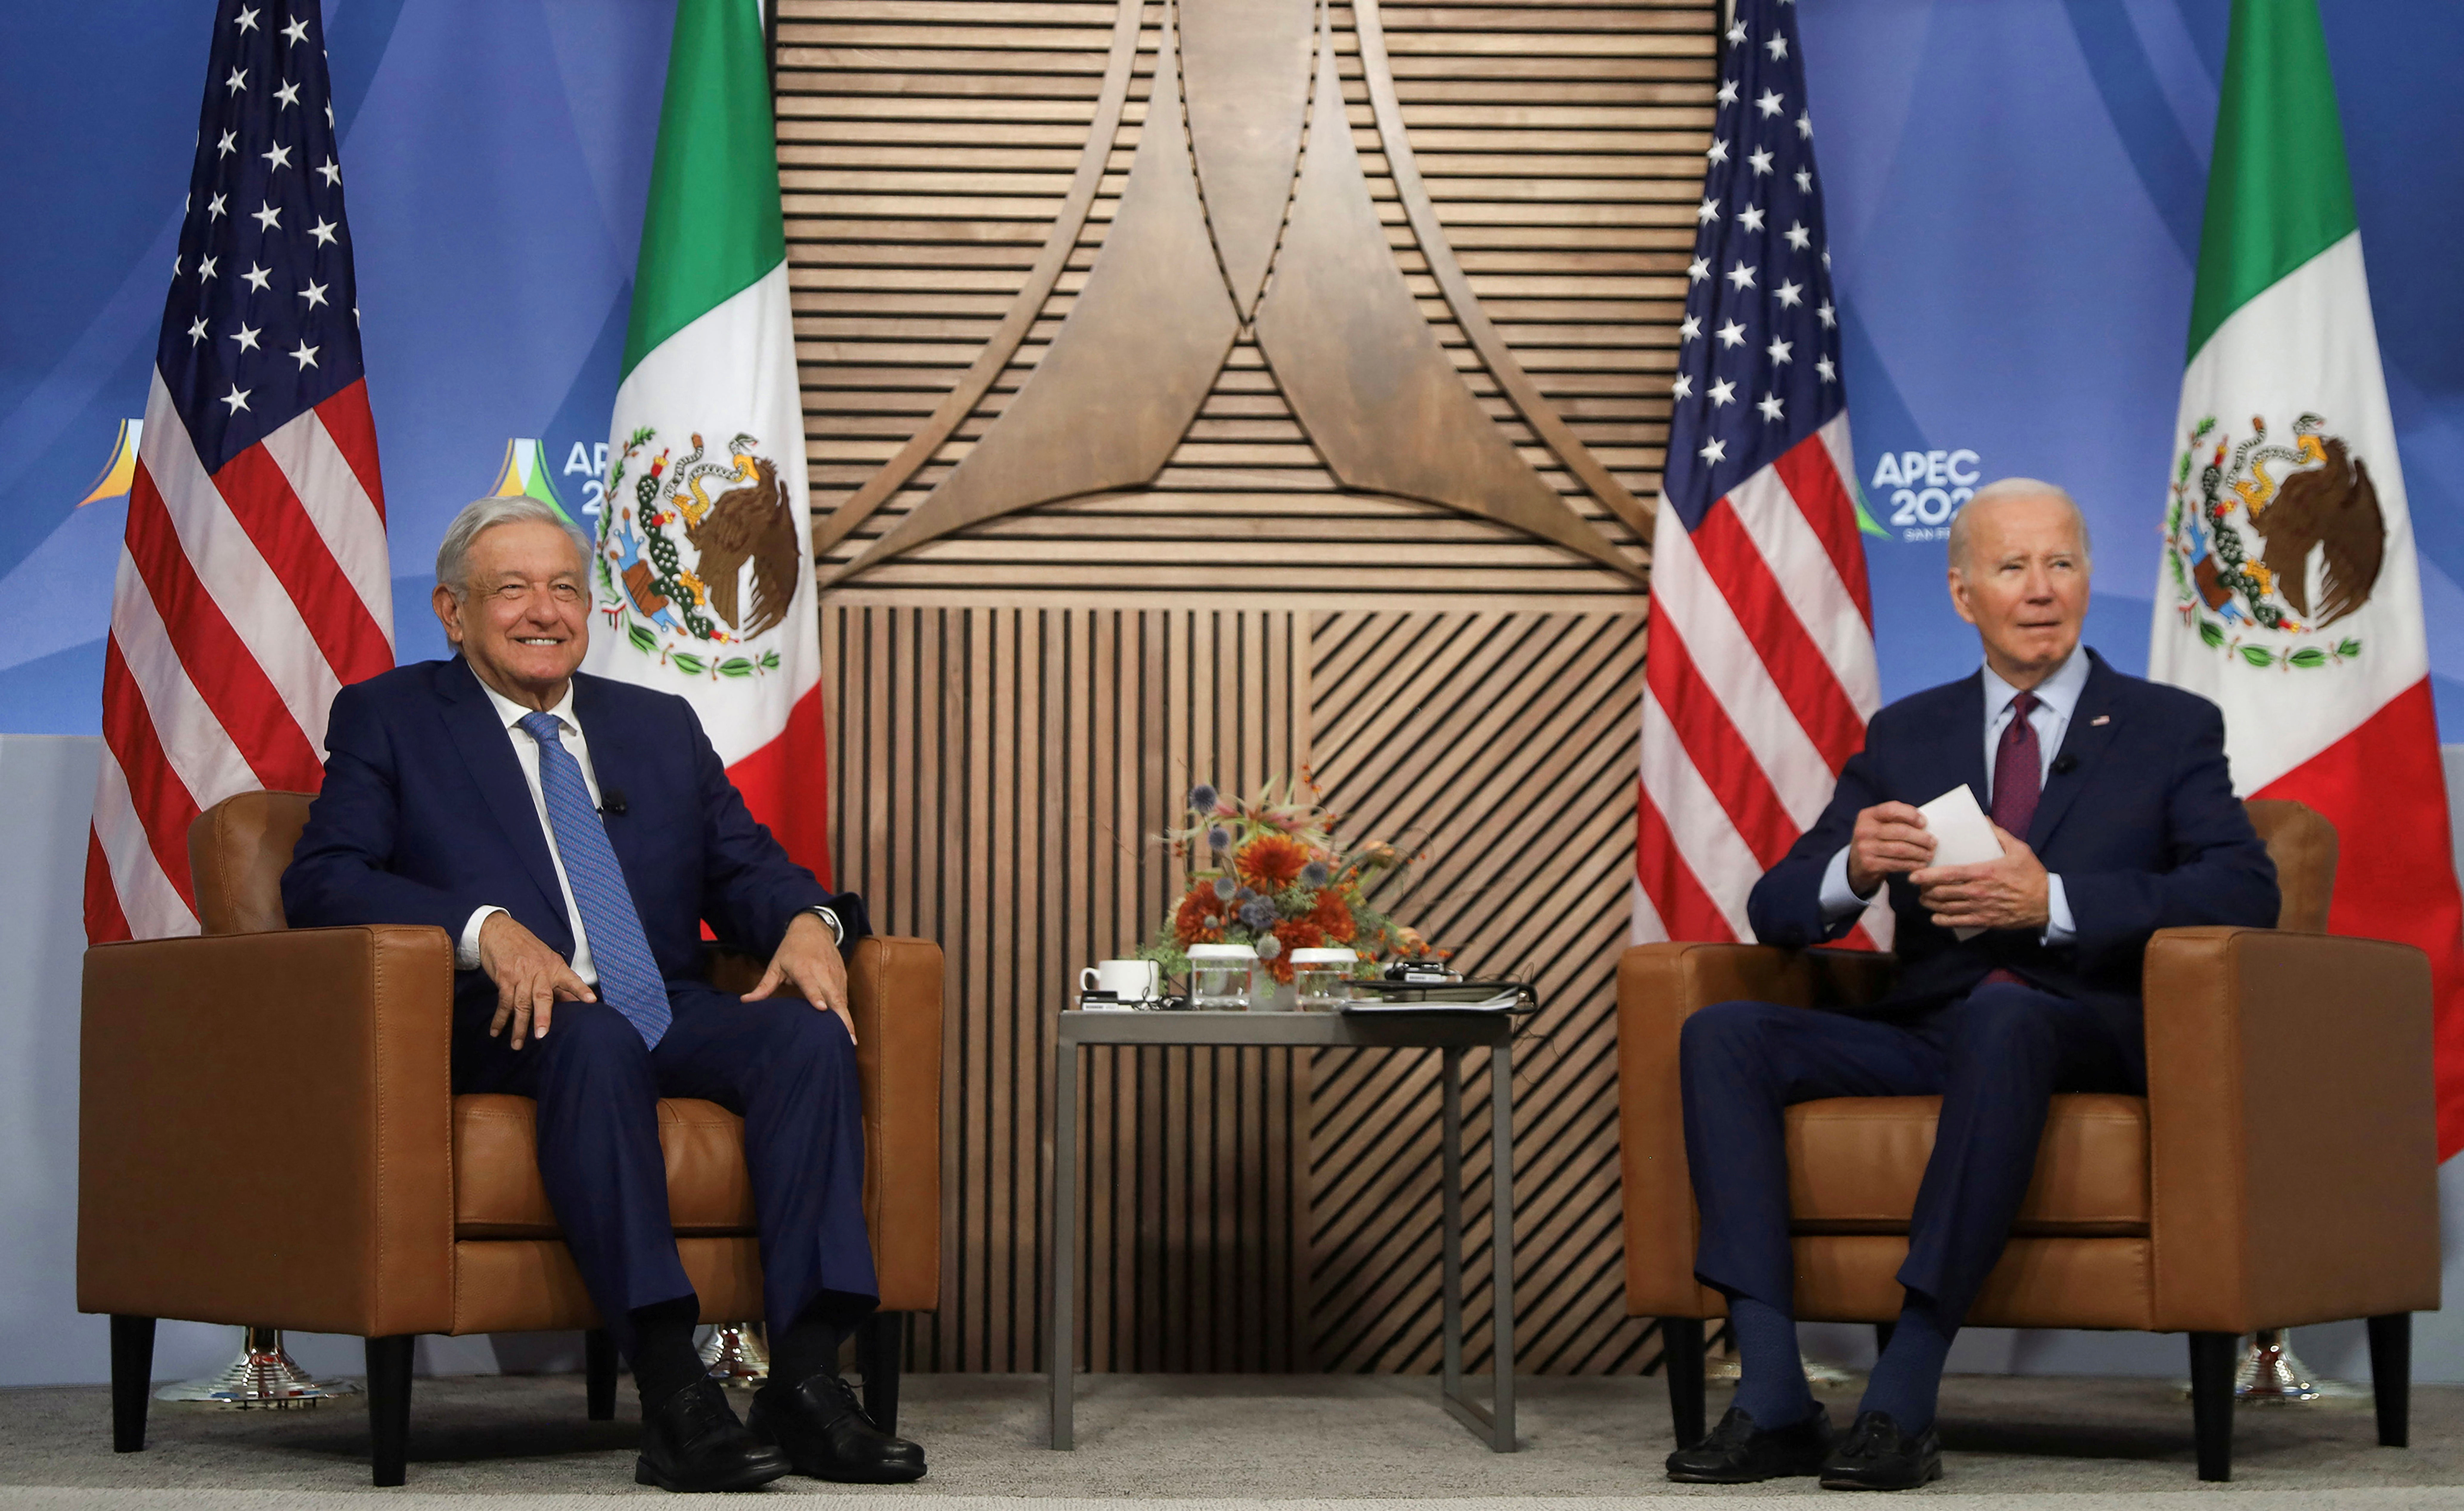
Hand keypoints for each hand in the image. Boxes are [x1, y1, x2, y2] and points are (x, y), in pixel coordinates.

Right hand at [478, 912, 594, 1049]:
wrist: (500, 931)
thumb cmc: (527, 949)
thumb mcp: (547, 960)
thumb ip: (558, 983)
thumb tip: (573, 1003)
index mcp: (555, 967)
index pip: (571, 979)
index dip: (581, 990)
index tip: (592, 1001)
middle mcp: (539, 971)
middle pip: (542, 997)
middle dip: (542, 1017)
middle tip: (542, 1034)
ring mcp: (521, 975)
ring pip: (521, 1004)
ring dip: (519, 1026)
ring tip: (518, 1045)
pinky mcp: (504, 978)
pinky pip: (503, 1002)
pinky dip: (500, 1018)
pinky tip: (497, 1031)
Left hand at [743, 912, 854, 1043]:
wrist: (813, 929)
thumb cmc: (791, 949)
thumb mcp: (775, 965)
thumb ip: (764, 986)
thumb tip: (744, 1001)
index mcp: (804, 969)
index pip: (811, 985)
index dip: (816, 996)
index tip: (822, 1009)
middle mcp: (822, 973)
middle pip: (834, 997)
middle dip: (841, 1017)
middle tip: (848, 1038)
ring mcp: (835, 975)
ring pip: (842, 999)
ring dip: (847, 1018)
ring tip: (851, 1039)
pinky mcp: (843, 977)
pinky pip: (845, 997)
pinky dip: (846, 1011)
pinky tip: (848, 1028)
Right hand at [1845, 801, 1936, 895]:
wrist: (1855, 865)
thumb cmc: (1875, 841)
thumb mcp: (1878, 825)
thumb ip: (1896, 820)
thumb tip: (1923, 823)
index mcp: (1867, 816)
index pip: (1891, 809)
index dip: (1911, 815)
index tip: (1924, 823)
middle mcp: (1864, 830)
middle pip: (1900, 831)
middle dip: (1921, 838)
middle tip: (1933, 842)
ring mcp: (1865, 848)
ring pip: (1901, 849)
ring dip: (1920, 853)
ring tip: (1929, 854)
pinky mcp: (1869, 865)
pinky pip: (1897, 864)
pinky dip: (1912, 864)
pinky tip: (1920, 864)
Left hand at [1911, 824, 2050, 931]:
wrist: (2047, 902)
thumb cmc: (2032, 875)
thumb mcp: (2019, 849)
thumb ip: (1999, 834)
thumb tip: (1984, 819)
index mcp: (1983, 872)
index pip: (1948, 874)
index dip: (1927, 875)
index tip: (1913, 875)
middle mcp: (1978, 891)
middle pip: (1942, 892)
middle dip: (1926, 889)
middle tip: (1918, 886)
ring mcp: (1980, 908)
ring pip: (1947, 907)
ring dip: (1931, 904)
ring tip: (1924, 898)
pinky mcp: (1985, 920)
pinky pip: (1959, 922)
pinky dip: (1944, 920)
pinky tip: (1936, 917)